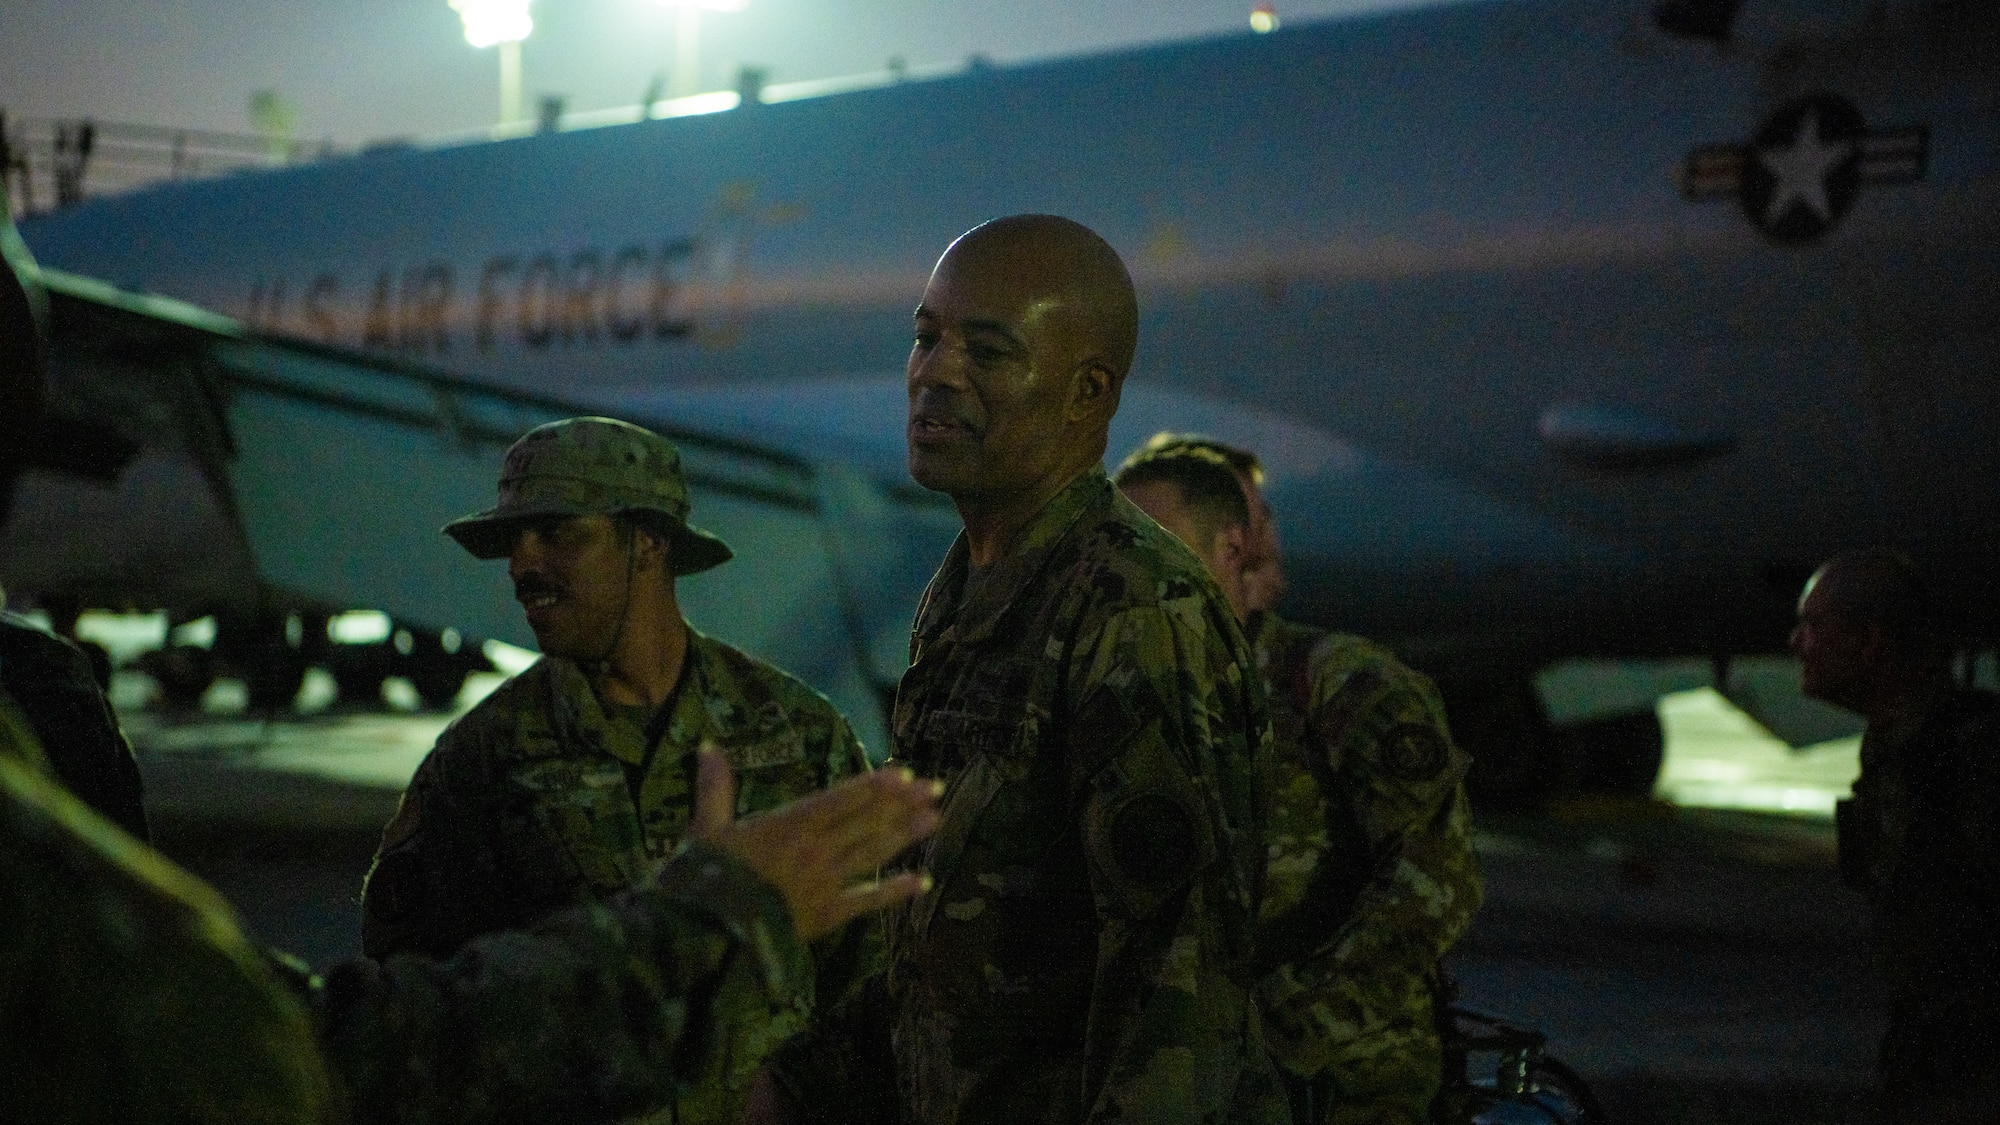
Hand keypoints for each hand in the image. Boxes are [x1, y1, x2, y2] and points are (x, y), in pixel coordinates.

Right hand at [690, 744, 939, 941]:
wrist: (709, 934)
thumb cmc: (704, 880)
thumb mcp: (705, 829)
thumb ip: (714, 787)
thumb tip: (706, 746)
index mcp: (788, 825)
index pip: (841, 799)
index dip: (874, 785)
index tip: (904, 773)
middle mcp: (815, 850)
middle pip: (866, 822)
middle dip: (902, 804)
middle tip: (934, 788)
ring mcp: (825, 883)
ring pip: (873, 854)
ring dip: (905, 836)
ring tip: (935, 819)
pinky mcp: (827, 916)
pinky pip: (867, 901)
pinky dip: (895, 891)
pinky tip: (923, 881)